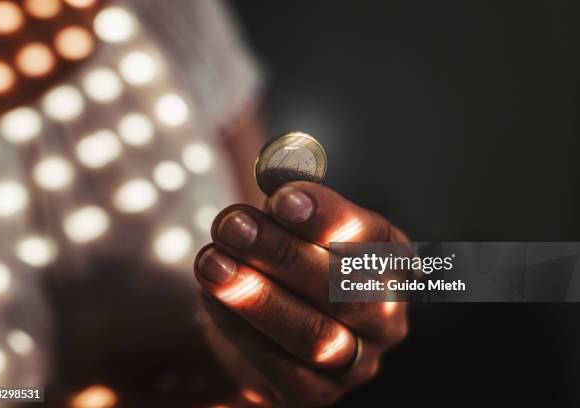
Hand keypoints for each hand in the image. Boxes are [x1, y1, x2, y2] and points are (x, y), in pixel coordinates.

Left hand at [194, 182, 408, 406]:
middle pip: (344, 290)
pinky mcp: (316, 393)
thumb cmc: (290, 257)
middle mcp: (386, 314)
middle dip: (283, 255)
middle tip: (232, 224)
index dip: (328, 218)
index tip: (281, 197)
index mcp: (391, 261)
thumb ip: (287, 197)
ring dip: (259, 298)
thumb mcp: (292, 222)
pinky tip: (210, 298)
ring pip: (315, 335)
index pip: (372, 239)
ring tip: (211, 263)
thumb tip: (273, 169)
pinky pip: (281, 368)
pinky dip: (241, 330)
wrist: (272, 322)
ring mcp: (357, 361)